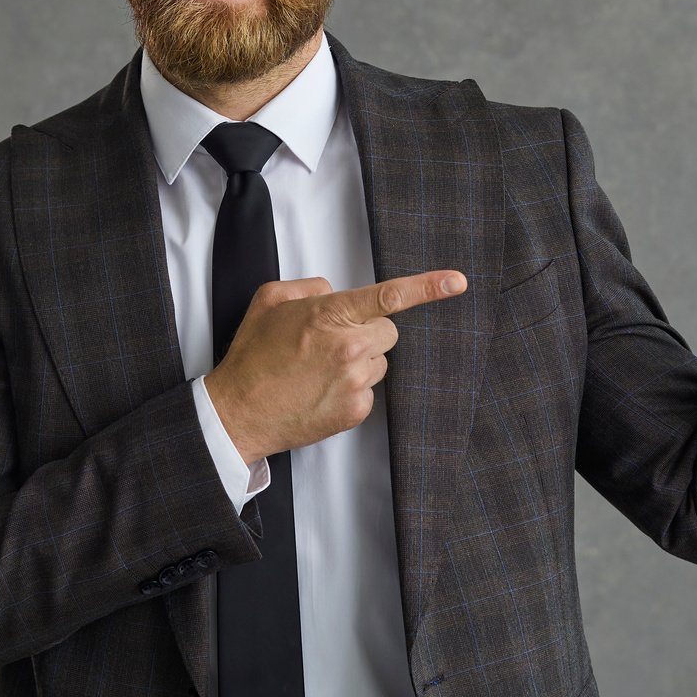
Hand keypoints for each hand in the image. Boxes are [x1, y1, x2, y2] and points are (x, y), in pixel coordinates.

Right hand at [204, 269, 468, 462]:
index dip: (428, 287)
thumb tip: (333, 292)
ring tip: (319, 371)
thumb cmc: (252, 358)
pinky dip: (352, 389)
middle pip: (388, 332)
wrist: (238, 413)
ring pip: (380, 361)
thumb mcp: (269, 301)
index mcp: (329, 315)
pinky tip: (321, 391)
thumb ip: (308, 287)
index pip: (389, 296)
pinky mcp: (356, 410)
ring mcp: (355, 381)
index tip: (458, 282)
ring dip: (360, 362)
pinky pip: (370, 390)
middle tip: (331, 344)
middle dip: (367, 333)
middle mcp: (348, 347)